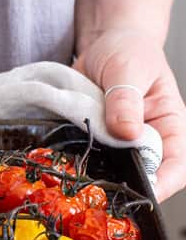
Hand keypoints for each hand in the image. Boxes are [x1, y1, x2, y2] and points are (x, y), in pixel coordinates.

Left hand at [73, 29, 185, 201]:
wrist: (104, 44)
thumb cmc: (127, 52)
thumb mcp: (127, 69)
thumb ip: (125, 100)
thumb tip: (127, 132)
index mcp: (169, 123)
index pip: (177, 162)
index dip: (164, 182)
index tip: (145, 194)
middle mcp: (147, 138)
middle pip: (143, 174)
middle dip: (126, 187)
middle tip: (102, 194)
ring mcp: (119, 142)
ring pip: (114, 170)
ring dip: (98, 178)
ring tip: (82, 185)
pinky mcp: (96, 140)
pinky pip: (89, 158)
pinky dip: (78, 163)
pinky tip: (65, 168)